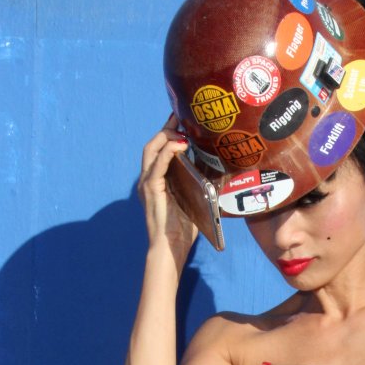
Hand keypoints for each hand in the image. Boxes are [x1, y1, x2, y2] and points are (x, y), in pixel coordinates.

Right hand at [137, 116, 198, 267]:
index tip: (182, 121)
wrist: (170, 248)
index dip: (169, 134)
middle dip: (166, 128)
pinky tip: (180, 144)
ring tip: (181, 127)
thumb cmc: (182, 230)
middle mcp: (148, 179)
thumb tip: (217, 169)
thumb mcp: (194, 200)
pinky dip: (168, 151)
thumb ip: (199, 184)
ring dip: (166, 135)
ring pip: (152, 149)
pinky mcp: (151, 189)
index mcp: (157, 181)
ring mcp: (147, 183)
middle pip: (153, 145)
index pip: (159, 151)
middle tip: (180, 117)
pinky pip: (158, 164)